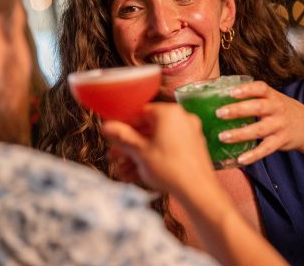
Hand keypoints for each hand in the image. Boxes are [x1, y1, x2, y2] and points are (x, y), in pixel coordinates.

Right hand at [101, 103, 215, 193]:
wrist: (197, 191)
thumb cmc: (170, 169)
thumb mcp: (139, 152)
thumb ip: (122, 137)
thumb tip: (106, 126)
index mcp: (169, 113)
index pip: (140, 113)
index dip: (124, 126)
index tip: (113, 137)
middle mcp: (182, 119)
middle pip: (148, 129)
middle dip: (129, 146)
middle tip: (115, 156)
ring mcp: (189, 134)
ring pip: (156, 142)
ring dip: (138, 156)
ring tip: (123, 170)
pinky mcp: (192, 149)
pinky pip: (168, 150)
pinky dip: (153, 159)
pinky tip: (137, 175)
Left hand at [215, 80, 303, 164]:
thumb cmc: (282, 111)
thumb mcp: (274, 99)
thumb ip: (254, 98)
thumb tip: (221, 96)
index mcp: (273, 96)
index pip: (261, 88)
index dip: (246, 89)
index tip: (231, 92)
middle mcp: (277, 109)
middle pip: (257, 108)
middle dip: (238, 110)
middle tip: (219, 113)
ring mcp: (279, 126)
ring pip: (259, 130)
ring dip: (240, 134)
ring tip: (222, 137)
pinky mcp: (280, 141)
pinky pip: (265, 149)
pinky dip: (253, 155)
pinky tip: (240, 159)